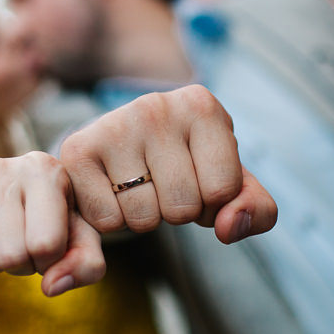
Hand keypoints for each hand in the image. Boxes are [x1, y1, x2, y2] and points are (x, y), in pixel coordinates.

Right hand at [0, 152, 105, 296]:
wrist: (11, 193)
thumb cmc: (53, 216)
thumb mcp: (81, 235)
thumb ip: (86, 263)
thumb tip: (52, 287)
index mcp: (43, 170)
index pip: (45, 244)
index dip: (50, 259)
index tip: (51, 244)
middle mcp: (0, 169)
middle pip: (8, 256)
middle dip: (20, 264)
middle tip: (23, 245)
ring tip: (1, 240)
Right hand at [59, 85, 276, 243]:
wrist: (123, 143)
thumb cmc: (188, 164)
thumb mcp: (232, 182)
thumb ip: (256, 209)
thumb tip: (229, 228)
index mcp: (202, 105)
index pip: (223, 191)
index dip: (213, 203)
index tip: (199, 179)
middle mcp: (157, 106)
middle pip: (182, 207)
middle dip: (178, 211)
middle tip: (164, 185)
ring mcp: (114, 125)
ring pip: (144, 217)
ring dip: (145, 217)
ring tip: (139, 186)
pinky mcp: (77, 150)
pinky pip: (107, 220)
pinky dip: (113, 220)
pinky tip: (112, 190)